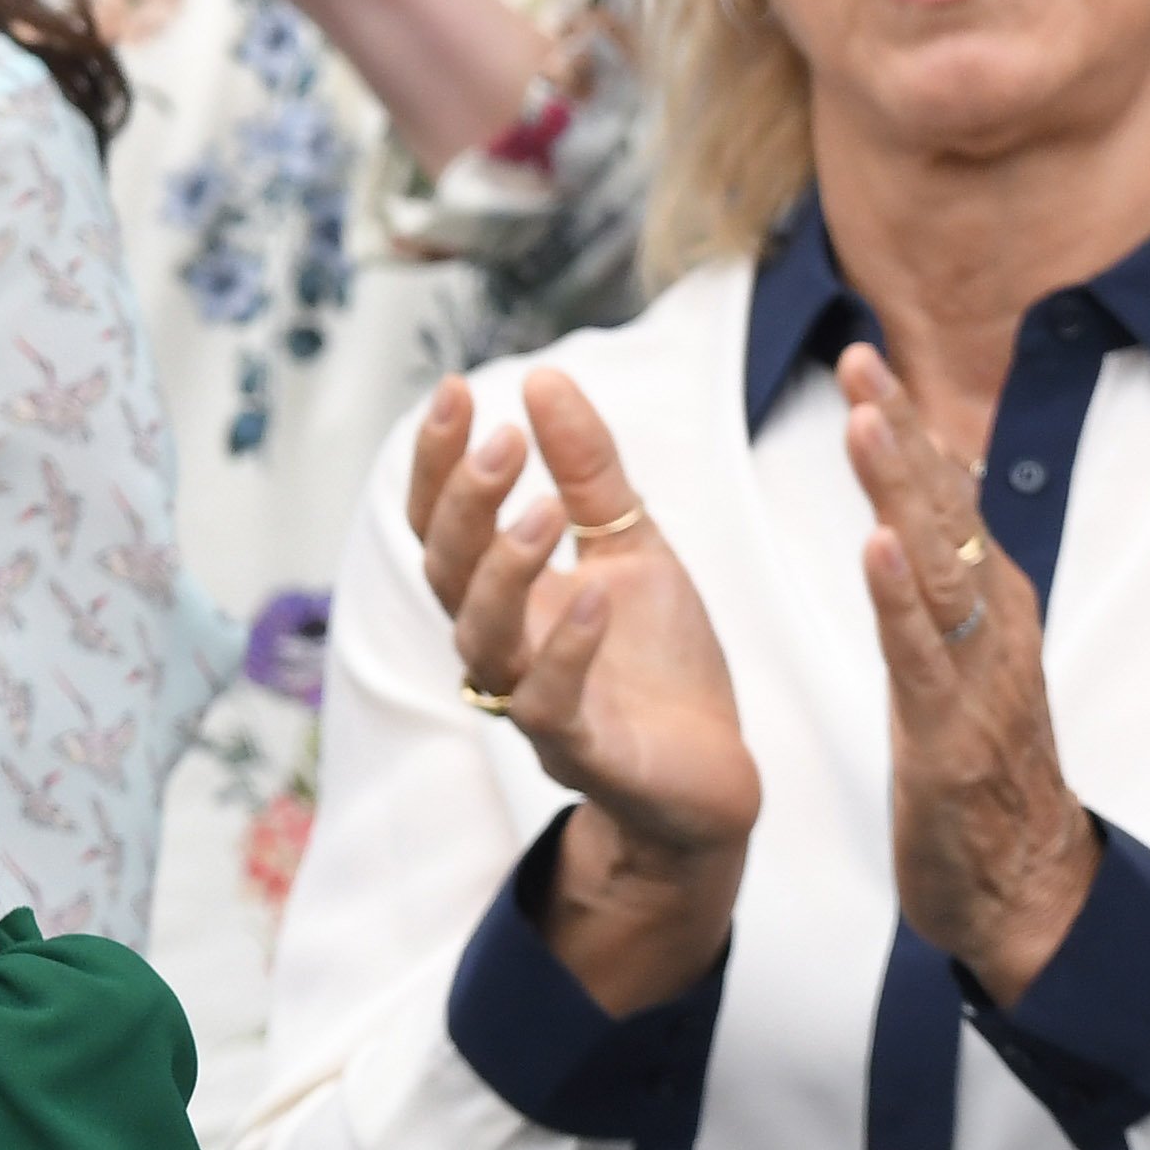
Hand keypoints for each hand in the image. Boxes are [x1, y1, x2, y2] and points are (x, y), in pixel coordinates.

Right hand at [409, 370, 759, 1013]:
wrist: (710, 773)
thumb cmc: (658, 663)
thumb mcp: (633, 545)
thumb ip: (590, 471)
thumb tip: (544, 376)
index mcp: (507, 595)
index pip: (443, 523)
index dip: (438, 461)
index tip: (457, 389)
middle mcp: (504, 648)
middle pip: (445, 573)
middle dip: (464, 503)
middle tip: (503, 441)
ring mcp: (534, 704)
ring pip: (482, 638)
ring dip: (505, 569)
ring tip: (544, 509)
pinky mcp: (582, 753)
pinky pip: (548, 706)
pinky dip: (566, 650)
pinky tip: (595, 596)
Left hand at [841, 345, 1090, 1006]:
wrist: (1023, 886)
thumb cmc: (986, 777)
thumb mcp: (960, 665)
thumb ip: (943, 592)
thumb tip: (923, 515)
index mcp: (990, 605)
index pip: (945, 499)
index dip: (907, 428)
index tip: (867, 358)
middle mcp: (993, 624)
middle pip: (944, 511)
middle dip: (902, 430)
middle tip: (862, 357)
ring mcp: (977, 676)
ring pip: (936, 565)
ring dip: (900, 488)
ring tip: (868, 420)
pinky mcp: (950, 732)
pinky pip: (922, 653)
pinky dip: (899, 596)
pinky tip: (875, 545)